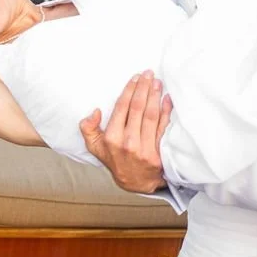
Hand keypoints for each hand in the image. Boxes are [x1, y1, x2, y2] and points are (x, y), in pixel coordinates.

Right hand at [79, 70, 172, 193]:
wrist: (136, 182)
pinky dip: (167, 112)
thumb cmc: (116, 160)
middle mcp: (129, 142)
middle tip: (149, 74)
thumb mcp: (95, 147)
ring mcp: (146, 148)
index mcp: (112, 138)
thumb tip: (94, 112)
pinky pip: (164, 127)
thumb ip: (88, 129)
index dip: (130, 90)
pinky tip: (167, 99)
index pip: (123, 108)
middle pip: (138, 108)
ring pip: (152, 115)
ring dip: (155, 96)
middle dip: (144, 88)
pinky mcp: (159, 152)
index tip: (135, 78)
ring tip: (157, 82)